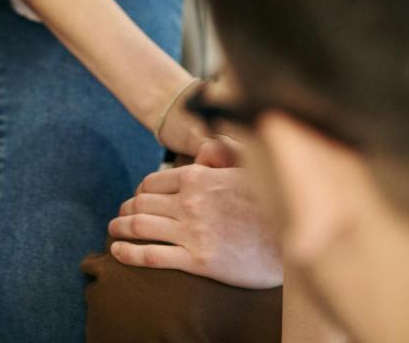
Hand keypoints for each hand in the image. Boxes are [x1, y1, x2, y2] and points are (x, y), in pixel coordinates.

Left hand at [106, 137, 282, 287]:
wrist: (295, 243)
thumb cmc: (272, 205)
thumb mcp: (249, 169)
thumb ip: (223, 154)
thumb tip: (203, 147)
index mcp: (200, 178)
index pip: (154, 182)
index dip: (140, 192)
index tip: (137, 199)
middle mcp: (190, 203)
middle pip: (142, 203)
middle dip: (126, 209)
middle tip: (120, 215)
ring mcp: (192, 232)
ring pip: (140, 226)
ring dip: (120, 227)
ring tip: (113, 230)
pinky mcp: (197, 261)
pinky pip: (152, 256)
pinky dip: (128, 253)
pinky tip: (117, 251)